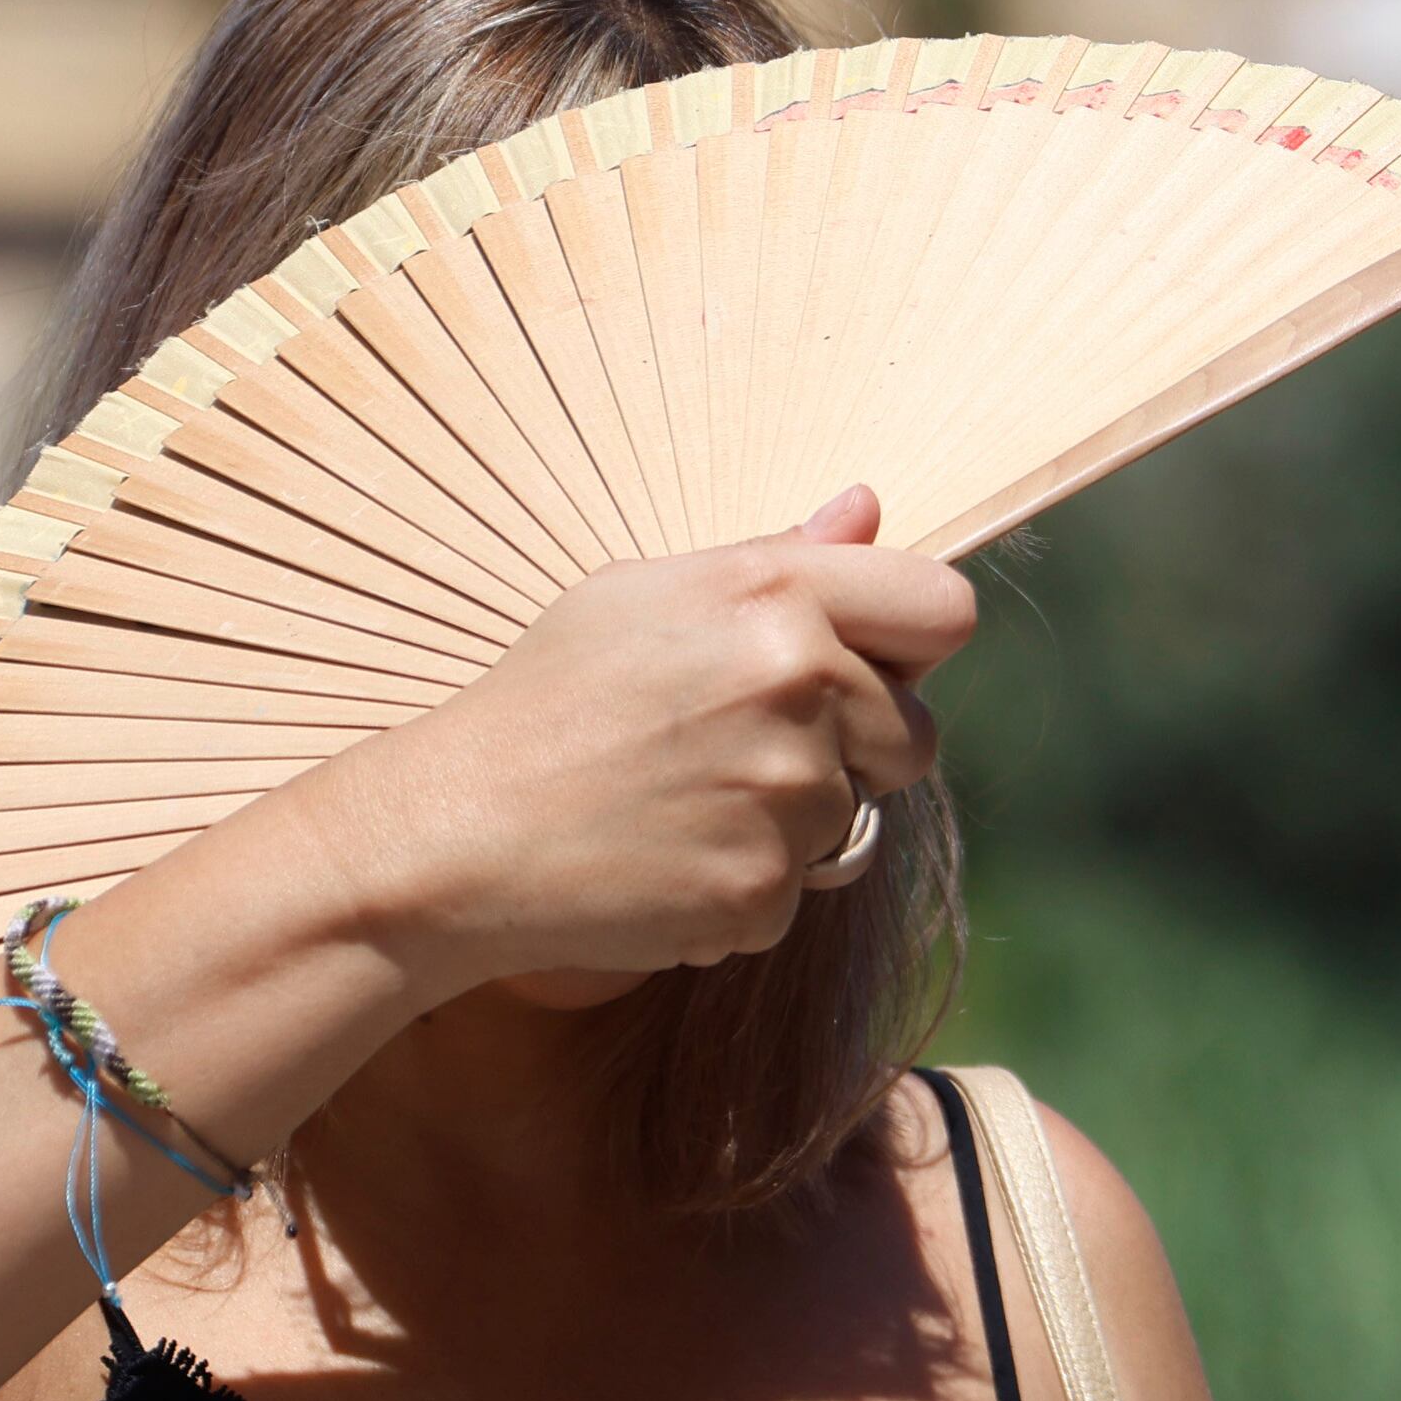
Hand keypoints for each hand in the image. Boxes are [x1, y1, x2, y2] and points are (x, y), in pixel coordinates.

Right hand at [279, 485, 969, 992]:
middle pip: (916, 735)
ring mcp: (786, 793)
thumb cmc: (549, 699)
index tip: (875, 668)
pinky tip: (664, 859)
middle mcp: (798, 684)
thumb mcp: (648, 596)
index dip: (915, 647)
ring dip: (790, 824)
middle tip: (739, 752)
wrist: (457, 833)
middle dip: (855, 752)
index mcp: (776, 594)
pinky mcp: (764, 890)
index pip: (944, 610)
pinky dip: (744, 887)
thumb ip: (780, 557)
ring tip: (680, 803)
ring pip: (854, 820)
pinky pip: (799, 892)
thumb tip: (868, 509)